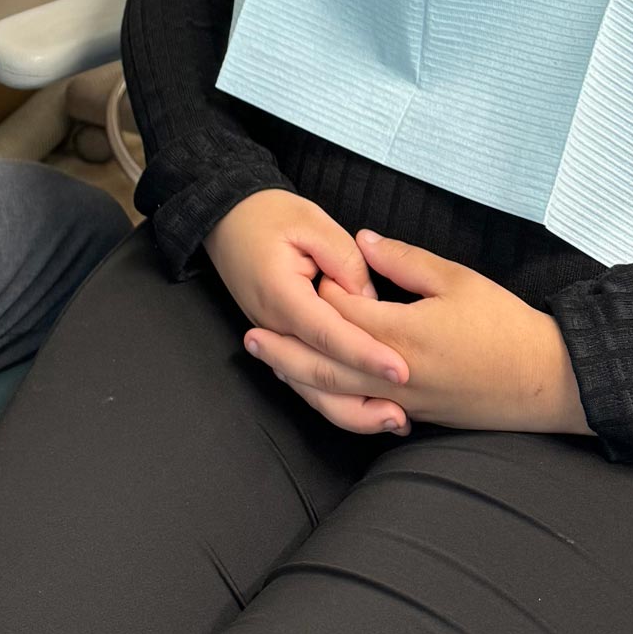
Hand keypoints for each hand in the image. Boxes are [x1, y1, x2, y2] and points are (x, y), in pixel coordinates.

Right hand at [206, 191, 410, 435]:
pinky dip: (337, 402)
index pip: (328, 334)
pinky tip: (369, 408)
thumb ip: (345, 259)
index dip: (365, 354)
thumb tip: (371, 300)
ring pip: (311, 391)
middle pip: (319, 376)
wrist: (226, 218)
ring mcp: (276, 339)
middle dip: (364, 396)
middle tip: (406, 409)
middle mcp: (274, 326)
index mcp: (281, 294)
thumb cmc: (268, 214)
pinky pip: (307, 382)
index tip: (401, 369)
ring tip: (394, 419)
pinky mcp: (282, 342)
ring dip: (353, 411)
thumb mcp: (311, 221)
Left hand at [245, 230, 591, 436]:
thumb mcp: (456, 279)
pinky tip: (323, 389)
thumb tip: (363, 240)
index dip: (319, 292)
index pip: (341, 314)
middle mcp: (394, 375)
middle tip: (249, 337)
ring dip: (302, 379)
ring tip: (273, 364)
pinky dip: (335, 398)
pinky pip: (363, 409)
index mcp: (400, 335)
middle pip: (325, 364)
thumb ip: (404, 260)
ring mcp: (405, 401)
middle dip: (285, 350)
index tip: (304, 272)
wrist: (547, 381)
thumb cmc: (504, 325)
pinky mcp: (418, 415)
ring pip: (340, 394)